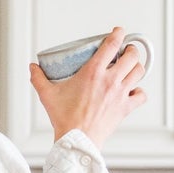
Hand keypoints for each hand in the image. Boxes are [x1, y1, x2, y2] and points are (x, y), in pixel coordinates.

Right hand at [29, 27, 146, 147]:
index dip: (118, 34)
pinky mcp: (125, 108)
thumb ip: (39, 79)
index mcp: (93, 73)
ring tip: (131, 67)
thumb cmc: (64, 119)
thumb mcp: (48, 95)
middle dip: (131, 50)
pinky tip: (133, 91)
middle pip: (132, 55)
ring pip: (139, 71)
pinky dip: (139, 92)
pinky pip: (141, 95)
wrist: (77, 140)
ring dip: (136, 67)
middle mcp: (110, 80)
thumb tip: (33, 68)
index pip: (112, 44)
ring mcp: (120, 94)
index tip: (118, 32)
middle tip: (126, 51)